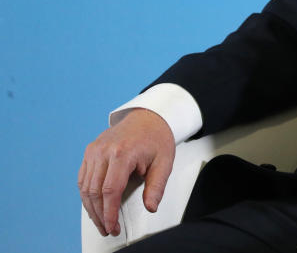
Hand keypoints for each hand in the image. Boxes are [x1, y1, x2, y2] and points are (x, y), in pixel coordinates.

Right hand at [78, 109, 174, 236]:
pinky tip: (95, 206)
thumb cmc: (156, 138)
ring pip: (85, 187)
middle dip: (100, 215)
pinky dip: (87, 195)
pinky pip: (83, 178)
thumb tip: (151, 207)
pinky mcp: (89, 151)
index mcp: (123, 153)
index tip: (113, 226)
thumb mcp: (164, 162)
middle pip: (94, 191)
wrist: (147, 116)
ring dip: (91, 208)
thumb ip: (156, 186)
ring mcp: (94, 150)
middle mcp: (103, 151)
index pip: (110, 190)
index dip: (110, 213)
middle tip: (108, 229)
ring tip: (101, 222)